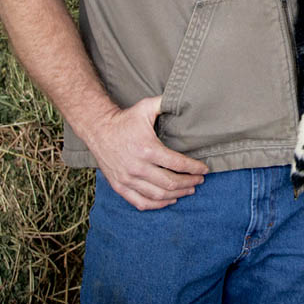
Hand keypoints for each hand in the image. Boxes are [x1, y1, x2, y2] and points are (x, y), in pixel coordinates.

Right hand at [85, 95, 208, 210]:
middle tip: (199, 181)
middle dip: (189, 182)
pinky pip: (141, 202)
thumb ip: (165, 103)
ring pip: (158, 195)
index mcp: (147, 149)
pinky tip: (169, 200)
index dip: (194, 168)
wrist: (98, 130)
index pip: (177, 164)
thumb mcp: (146, 107)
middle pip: (170, 182)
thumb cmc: (126, 119)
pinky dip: (157, 205)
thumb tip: (184, 98)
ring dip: (177, 194)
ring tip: (189, 190)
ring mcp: (127, 179)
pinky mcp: (119, 186)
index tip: (204, 170)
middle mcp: (137, 167)